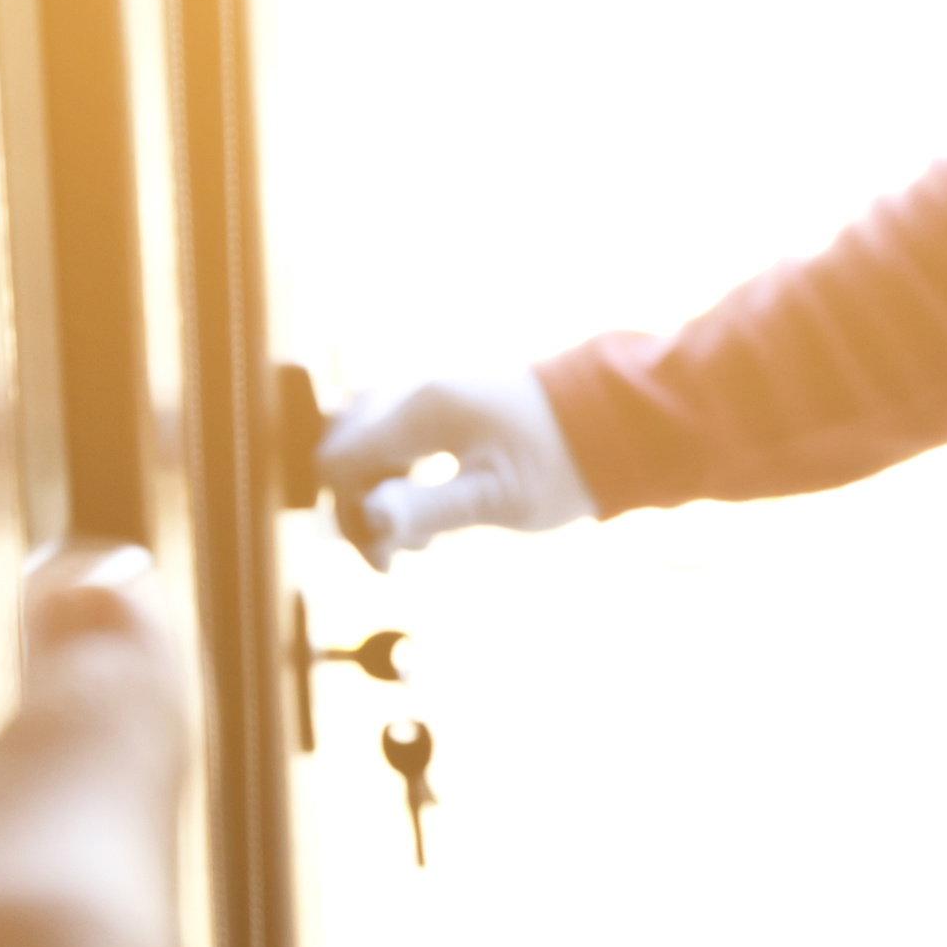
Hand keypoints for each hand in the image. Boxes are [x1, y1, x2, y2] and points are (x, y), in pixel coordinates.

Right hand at [317, 366, 597, 566]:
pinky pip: (385, 434)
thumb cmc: (559, 464)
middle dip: (357, 508)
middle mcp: (410, 387)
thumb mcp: (496, 498)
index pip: (338, 461)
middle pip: (341, 449)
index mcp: (421, 407)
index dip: (348, 515)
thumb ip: (428, 507)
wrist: (607, 422)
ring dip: (373, 493)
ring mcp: (420, 389)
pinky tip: (422, 510)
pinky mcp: (433, 399)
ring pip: (360, 442)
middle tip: (399, 556)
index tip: (386, 559)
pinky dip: (390, 475)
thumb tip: (369, 521)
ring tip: (417, 540)